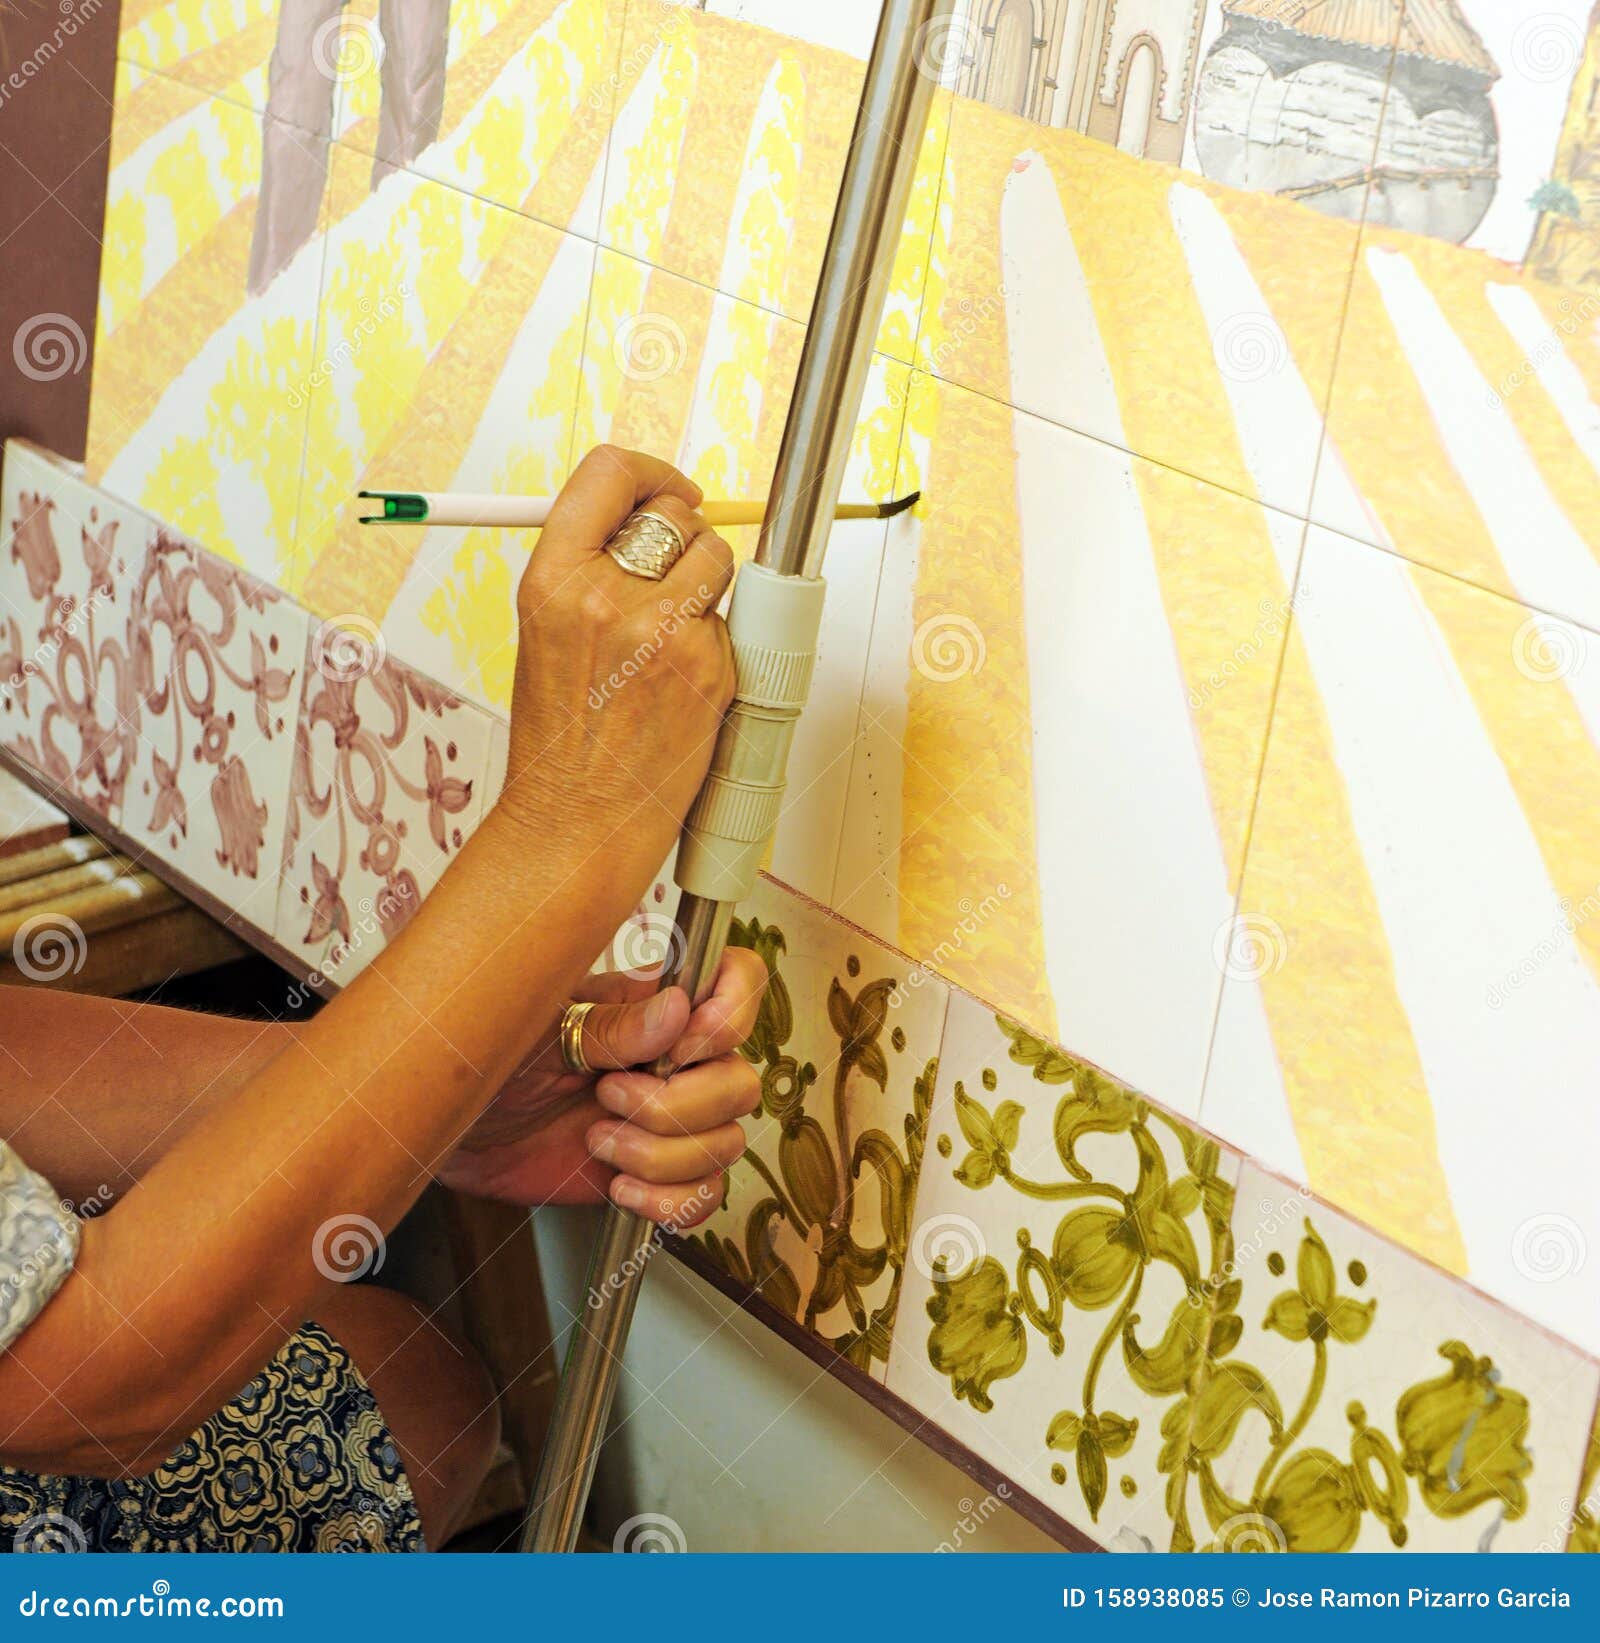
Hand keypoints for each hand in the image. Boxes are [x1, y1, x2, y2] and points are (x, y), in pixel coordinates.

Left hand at [436, 946, 766, 1225]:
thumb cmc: (484, 1058)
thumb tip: (678, 1009)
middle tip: (607, 1098)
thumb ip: (611, 1024)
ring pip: (726, 1142)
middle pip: (740, 1081)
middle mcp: (674, 1057)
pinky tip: (619, 1188)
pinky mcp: (656, 1173)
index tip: (685, 1045)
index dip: (734, 1010)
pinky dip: (669, 1201)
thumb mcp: (540, 1030)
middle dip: (677, 1106)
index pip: (737, 978)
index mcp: (653, 1002)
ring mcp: (670, 1117)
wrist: (451, 1132)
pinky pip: (705, 1195)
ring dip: (662, 1155)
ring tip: (597, 1141)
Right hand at [493, 446, 735, 929]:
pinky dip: (719, 642)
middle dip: (684, 536)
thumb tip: (647, 517)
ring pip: (716, 560)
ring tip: (672, 639)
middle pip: (675, 512)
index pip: (609, 473)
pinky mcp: (709, 665)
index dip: (650, 472)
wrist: (578, 820)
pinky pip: (732, 620)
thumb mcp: (547, 632)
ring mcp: (662, 631)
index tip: (668, 488)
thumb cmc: (564, 740)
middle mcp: (604, 595)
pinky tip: (684, 682)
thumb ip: (587, 568)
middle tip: (673, 576)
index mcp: (551, 579)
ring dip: (708, 588)